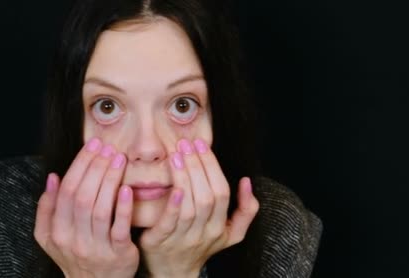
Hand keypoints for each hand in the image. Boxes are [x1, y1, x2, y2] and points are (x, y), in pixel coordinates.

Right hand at [34, 138, 138, 277]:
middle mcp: (73, 240)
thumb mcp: (50, 237)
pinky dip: (123, 208)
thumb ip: (47, 208)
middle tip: (107, 147)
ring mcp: (96, 248)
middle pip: (82, 197)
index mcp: (56, 232)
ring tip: (119, 159)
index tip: (92, 145)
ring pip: (100, 210)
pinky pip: (119, 229)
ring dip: (110, 181)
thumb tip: (52, 177)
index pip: (66, 191)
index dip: (79, 165)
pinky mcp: (118, 255)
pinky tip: (127, 188)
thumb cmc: (74, 254)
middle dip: (95, 168)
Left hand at [139, 138, 258, 277]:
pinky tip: (173, 187)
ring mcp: (183, 239)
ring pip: (190, 207)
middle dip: (198, 166)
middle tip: (186, 143)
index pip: (222, 193)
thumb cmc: (200, 245)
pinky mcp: (161, 242)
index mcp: (221, 228)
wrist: (172, 272)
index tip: (201, 144)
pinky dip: (174, 205)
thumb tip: (247, 181)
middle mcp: (205, 234)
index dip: (213, 167)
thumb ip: (246, 211)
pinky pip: (170, 223)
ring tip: (176, 154)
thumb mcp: (230, 234)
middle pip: (207, 197)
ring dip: (184, 178)